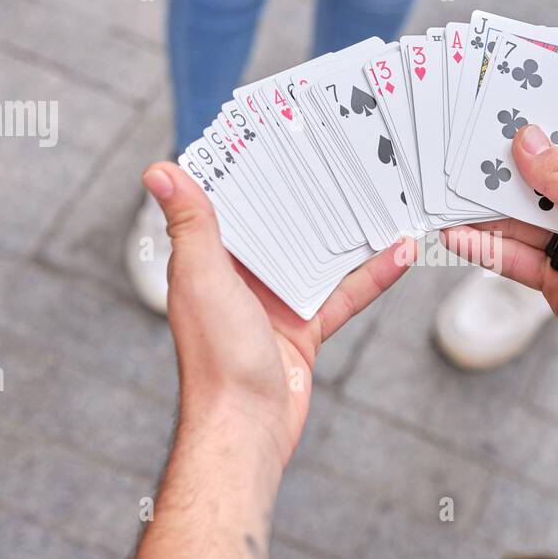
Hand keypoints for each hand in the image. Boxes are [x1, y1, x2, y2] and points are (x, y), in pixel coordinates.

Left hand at [141, 163, 410, 466]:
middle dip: (310, 190)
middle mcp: (241, 277)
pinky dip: (371, 275)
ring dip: (348, 229)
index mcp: (209, 259)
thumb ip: (192, 225)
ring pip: (318, 253)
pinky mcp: (305, 327)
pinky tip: (398, 253)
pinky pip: (343, 293)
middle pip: (281, 221)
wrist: (245, 429)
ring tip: (382, 195)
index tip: (278, 129)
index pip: (230, 199)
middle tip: (345, 151)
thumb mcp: (203, 278)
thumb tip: (159, 170)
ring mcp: (275, 301)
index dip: (251, 164)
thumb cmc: (216, 360)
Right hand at [441, 125, 557, 395]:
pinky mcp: (557, 278)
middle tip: (468, 151)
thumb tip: (528, 141)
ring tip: (449, 195)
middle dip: (509, 170)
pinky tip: (458, 236)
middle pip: (546, 181)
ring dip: (489, 211)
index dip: (554, 124)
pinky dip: (488, 247)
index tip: (516, 108)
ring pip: (524, 220)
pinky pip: (516, 256)